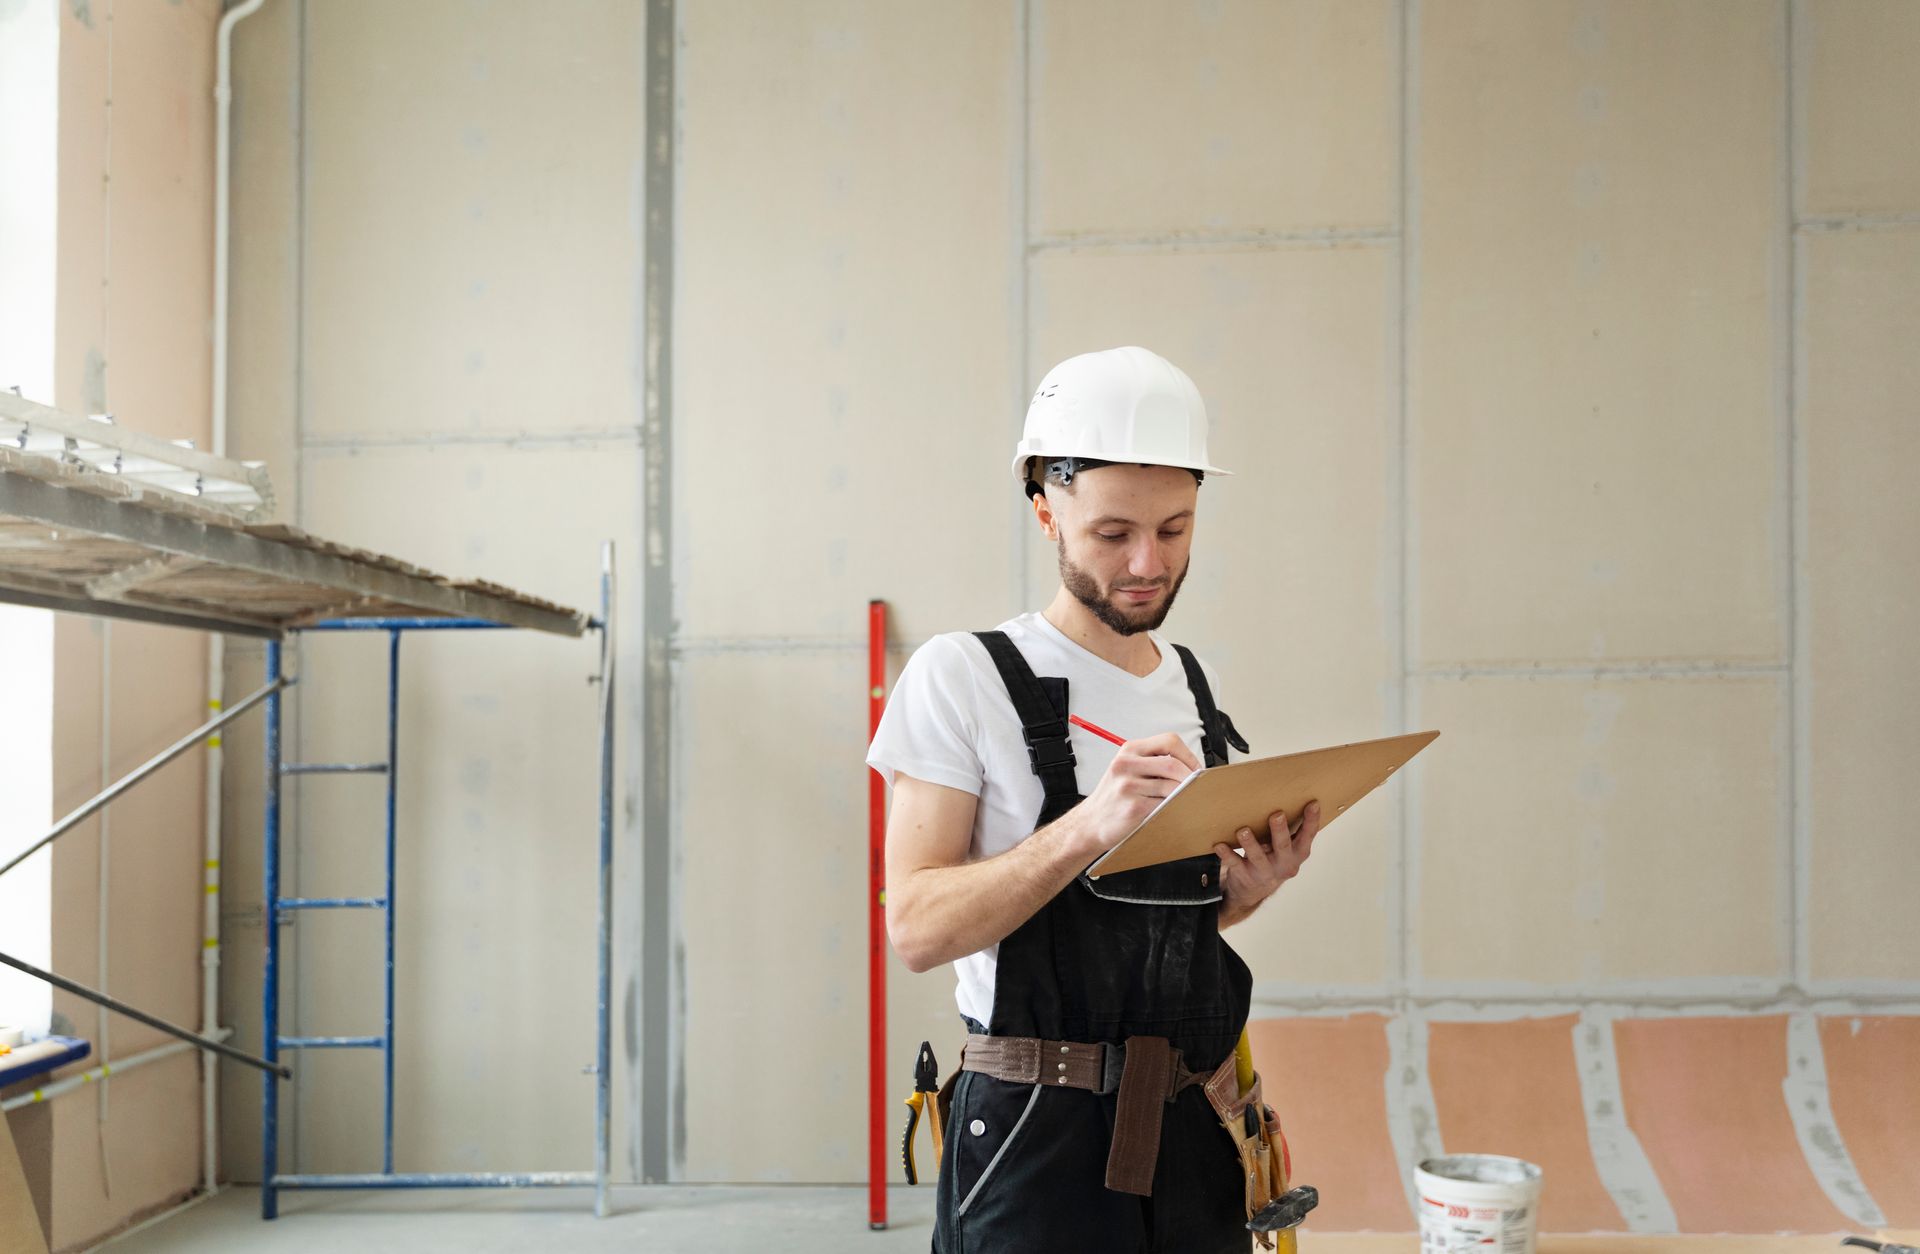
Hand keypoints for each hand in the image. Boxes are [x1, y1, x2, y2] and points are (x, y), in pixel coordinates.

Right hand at [1066, 732, 1199, 859]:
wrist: (1090, 822)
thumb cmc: (1115, 796)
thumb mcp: (1127, 769)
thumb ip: (1154, 762)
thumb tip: (1192, 767)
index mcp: (1129, 750)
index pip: (1169, 741)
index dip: (1188, 755)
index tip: (1196, 769)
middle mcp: (1126, 764)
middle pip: (1173, 764)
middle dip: (1192, 777)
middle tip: (1198, 787)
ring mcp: (1128, 786)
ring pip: (1172, 786)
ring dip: (1185, 795)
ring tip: (1187, 800)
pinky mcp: (1133, 808)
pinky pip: (1165, 805)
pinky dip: (1175, 808)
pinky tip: (1173, 810)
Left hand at [1215, 801, 1319, 926]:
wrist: (1254, 889)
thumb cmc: (1272, 856)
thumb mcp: (1284, 846)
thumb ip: (1287, 829)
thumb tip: (1282, 795)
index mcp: (1298, 852)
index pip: (1308, 835)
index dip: (1312, 820)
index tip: (1313, 803)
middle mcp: (1285, 863)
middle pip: (1283, 845)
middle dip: (1280, 830)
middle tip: (1277, 815)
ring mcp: (1265, 871)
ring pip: (1258, 857)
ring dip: (1250, 844)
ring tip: (1243, 831)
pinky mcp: (1246, 876)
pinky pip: (1235, 864)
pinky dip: (1227, 855)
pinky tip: (1220, 845)